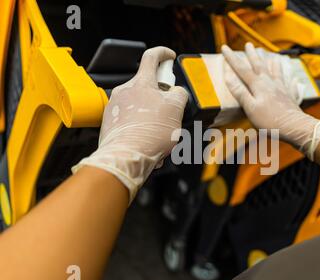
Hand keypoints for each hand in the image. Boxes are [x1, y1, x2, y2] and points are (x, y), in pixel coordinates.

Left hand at [73, 47, 187, 202]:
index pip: (152, 57)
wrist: (126, 156)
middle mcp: (124, 91)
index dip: (163, 53)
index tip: (170, 57)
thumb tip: (177, 92)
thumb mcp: (177, 109)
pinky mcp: (110, 123)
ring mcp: (115, 107)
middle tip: (171, 112)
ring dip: (154, 118)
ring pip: (140, 107)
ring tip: (162, 136)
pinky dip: (143, 130)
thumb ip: (179, 94)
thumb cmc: (150, 133)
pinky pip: (131, 122)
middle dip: (162, 99)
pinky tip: (151, 144)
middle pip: (147, 87)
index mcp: (141, 83)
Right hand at [222, 43, 319, 160]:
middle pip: (259, 66)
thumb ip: (240, 92)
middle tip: (248, 45)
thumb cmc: (270, 120)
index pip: (242, 69)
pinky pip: (290, 84)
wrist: (294, 126)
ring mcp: (281, 88)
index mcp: (258, 86)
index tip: (225, 48)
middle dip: (252, 55)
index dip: (232, 58)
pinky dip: (290, 80)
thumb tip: (228, 76)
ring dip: (272, 63)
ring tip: (272, 56)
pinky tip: (293, 78)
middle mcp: (270, 83)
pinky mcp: (289, 97)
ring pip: (275, 71)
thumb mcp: (250, 108)